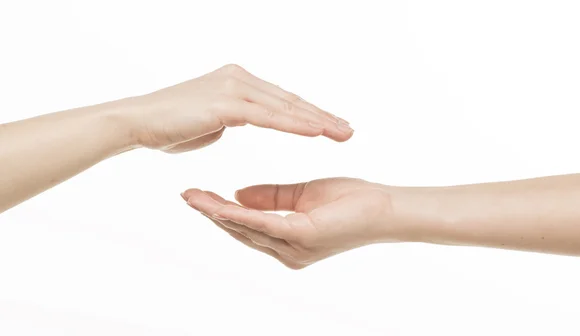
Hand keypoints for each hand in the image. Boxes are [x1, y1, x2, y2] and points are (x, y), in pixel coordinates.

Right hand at [123, 64, 352, 152]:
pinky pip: (269, 117)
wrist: (137, 122)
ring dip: (317, 122)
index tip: (330, 126)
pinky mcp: (227, 104)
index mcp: (237, 81)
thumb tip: (238, 121)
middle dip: (322, 117)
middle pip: (290, 101)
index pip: (281, 100)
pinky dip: (295, 124)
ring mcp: (234, 88)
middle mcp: (239, 78)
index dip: (308, 114)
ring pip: (285, 107)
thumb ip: (229, 118)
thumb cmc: (168, 126)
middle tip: (348, 130)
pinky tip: (318, 132)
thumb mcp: (208, 121)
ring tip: (342, 134)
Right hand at [181, 178, 400, 268]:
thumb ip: (270, 197)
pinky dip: (240, 214)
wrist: (385, 207)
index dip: (221, 212)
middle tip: (185, 195)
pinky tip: (221, 203)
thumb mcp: (301, 194)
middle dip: (211, 214)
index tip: (197, 195)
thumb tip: (237, 194)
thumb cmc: (351, 201)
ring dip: (217, 213)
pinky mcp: (303, 237)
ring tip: (193, 198)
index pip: (247, 227)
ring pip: (247, 229)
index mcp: (287, 242)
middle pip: (240, 231)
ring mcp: (294, 248)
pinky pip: (264, 224)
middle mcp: (287, 252)